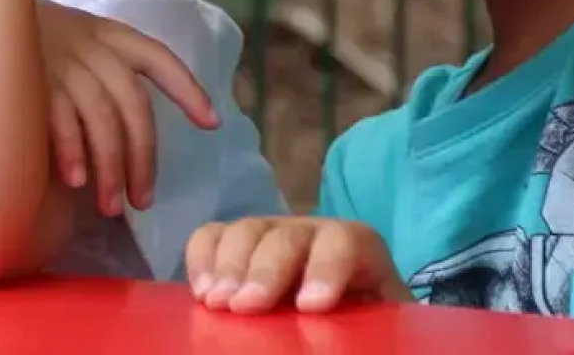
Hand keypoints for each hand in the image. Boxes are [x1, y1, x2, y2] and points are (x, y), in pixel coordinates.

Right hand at [36, 1, 219, 217]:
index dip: (188, 89)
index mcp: (108, 33)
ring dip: (111, 167)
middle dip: (143, 156)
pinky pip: (62, 121)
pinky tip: (77, 182)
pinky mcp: (32, 80)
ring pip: (104, 119)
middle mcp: (91, 46)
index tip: (212, 123)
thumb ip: (98, 71)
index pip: (158, 59)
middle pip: (134, 104)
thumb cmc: (24, 38)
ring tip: (111, 206)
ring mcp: (62, 62)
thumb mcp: (70, 37)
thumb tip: (122, 133)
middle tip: (143, 200)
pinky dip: (73, 152)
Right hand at [185, 217, 412, 313]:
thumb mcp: (373, 328)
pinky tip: (200, 293)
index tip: (309, 307)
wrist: (342, 315)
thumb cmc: (363, 326)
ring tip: (217, 304)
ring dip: (230, 265)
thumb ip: (362, 334)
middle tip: (246, 306)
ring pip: (248, 229)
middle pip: (288, 235)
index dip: (327, 268)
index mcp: (357, 251)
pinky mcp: (238, 247)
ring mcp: (272, 236)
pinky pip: (212, 235)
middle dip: (265, 269)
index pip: (346, 242)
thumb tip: (337, 343)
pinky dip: (202, 258)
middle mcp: (312, 235)